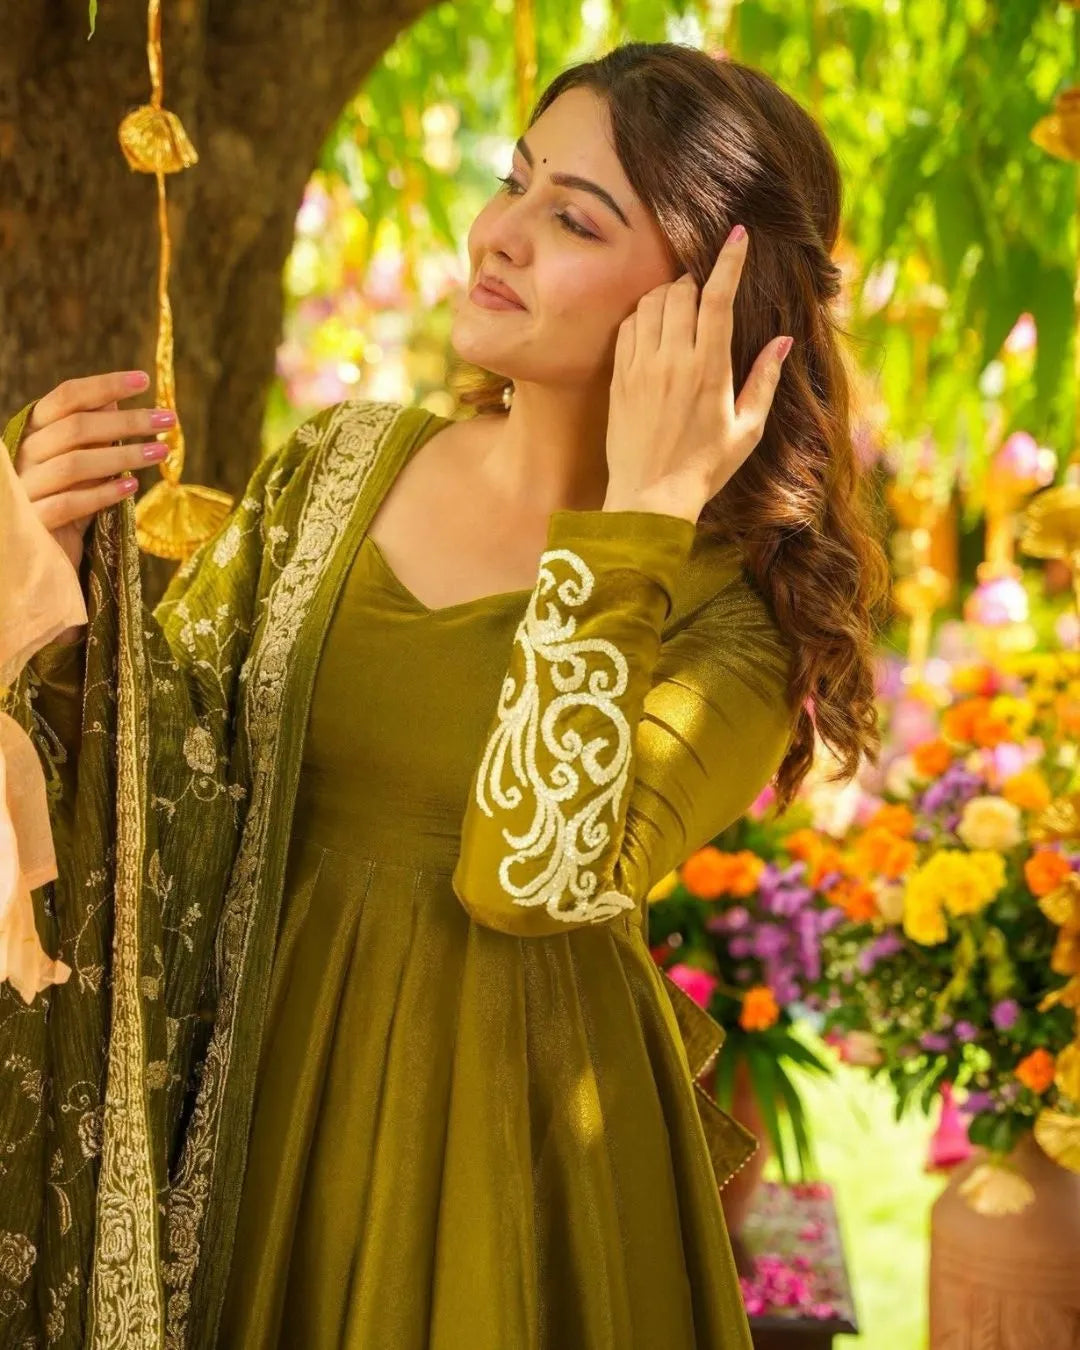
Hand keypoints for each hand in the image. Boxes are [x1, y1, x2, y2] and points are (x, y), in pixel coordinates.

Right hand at [13, 370, 175, 583]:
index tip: (144, 381)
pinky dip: (103, 494)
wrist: (38, 555)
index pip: (67, 396)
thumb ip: (91, 436)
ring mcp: (25, 488)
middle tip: (168, 420)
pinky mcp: (34, 523)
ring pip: (75, 464)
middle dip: (128, 421)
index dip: (105, 385)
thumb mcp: (81, 466)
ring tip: (160, 453)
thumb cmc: (64, 502)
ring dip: (123, 456)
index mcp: (33, 431)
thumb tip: (114, 400)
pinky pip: (70, 504)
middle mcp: (23, 454)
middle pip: (77, 427)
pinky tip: (132, 488)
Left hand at [604, 224, 792, 518]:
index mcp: (709, 370)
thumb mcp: (747, 429)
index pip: (718, 298)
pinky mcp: (619, 377)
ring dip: (668, 295)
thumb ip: (765, 380)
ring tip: (682, 311)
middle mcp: (672, 361)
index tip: (738, 235)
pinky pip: (628, 326)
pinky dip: (643, 315)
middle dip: (696, 281)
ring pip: (651, 303)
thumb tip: (785, 340)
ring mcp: (641, 367)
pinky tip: (655, 329)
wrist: (649, 498)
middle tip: (706, 295)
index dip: (729, 261)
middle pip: (681, 292)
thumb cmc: (704, 468)